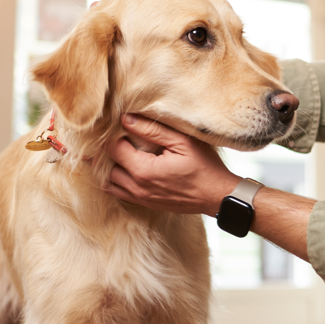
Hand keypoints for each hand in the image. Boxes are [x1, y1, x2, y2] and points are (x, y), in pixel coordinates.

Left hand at [106, 116, 237, 213]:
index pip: (113, 149)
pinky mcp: (146, 204)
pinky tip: (124, 169)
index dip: (112, 134)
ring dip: (109, 168)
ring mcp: (141, 198)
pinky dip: (115, 181)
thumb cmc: (205, 167)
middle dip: (108, 151)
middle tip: (116, 137)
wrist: (217, 196)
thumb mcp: (182, 142)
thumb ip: (152, 130)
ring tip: (116, 153)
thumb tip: (127, 119)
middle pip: (106, 167)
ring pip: (109, 183)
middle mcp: (138, 187)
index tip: (119, 125)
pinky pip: (119, 193)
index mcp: (144, 170)